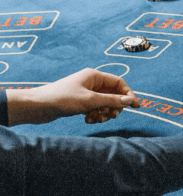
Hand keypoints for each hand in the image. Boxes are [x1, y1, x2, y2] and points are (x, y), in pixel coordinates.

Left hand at [5, 68, 138, 125]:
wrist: (37, 107)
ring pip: (104, 103)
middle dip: (114, 106)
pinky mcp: (79, 102)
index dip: (127, 94)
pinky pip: (95, 108)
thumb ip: (111, 101)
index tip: (134, 106)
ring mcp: (85, 92)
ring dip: (103, 112)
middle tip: (111, 116)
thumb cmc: (62, 99)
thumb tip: (130, 101)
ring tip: (96, 119)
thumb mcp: (89, 101)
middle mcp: (91, 82)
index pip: (119, 83)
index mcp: (94, 76)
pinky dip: (94, 114)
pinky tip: (87, 119)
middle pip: (113, 94)